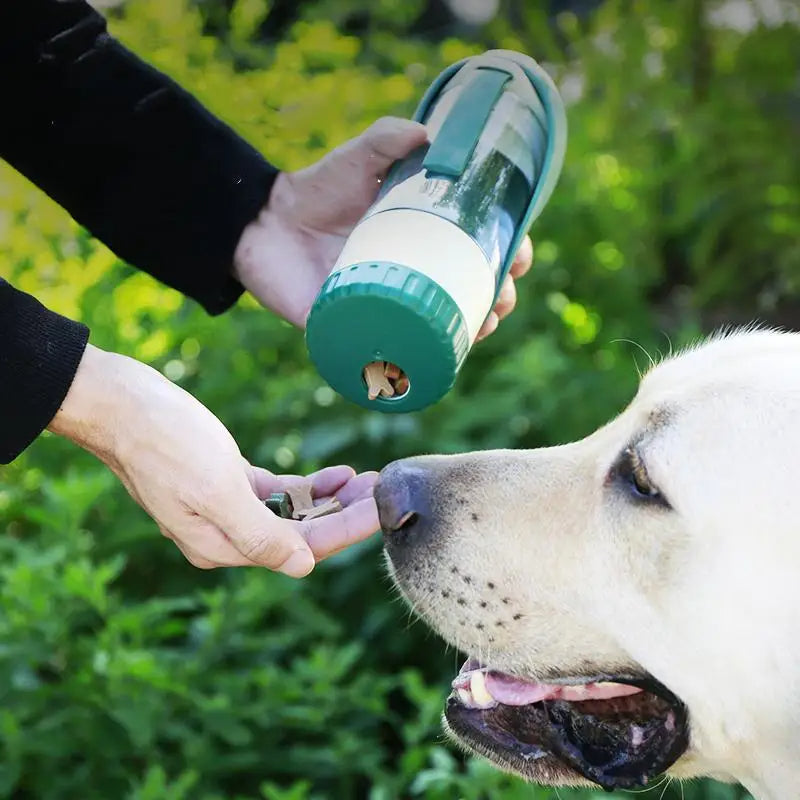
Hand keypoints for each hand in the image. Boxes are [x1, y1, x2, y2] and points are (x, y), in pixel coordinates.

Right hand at [48, 345, 379, 576]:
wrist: (118, 403)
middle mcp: (225, 535)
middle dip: (346, 514)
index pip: (301, 548)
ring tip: (369, 479)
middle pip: (302, 534)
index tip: (384, 509)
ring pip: (294, 513)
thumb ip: (259, 533)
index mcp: (222, 545)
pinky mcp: (224, 482)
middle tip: (385, 490)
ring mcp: (225, 508)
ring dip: (332, 498)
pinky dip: (308, 485)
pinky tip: (337, 473)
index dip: (348, 530)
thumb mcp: (215, 489)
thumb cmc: (164, 441)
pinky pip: (277, 493)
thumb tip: (303, 567)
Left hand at [233, 117, 533, 338]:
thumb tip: (428, 133)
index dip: (507, 256)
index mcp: (421, 240)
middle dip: (496, 299)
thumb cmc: (314, 193)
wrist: (260, 226)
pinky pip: (396, 359)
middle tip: (501, 296)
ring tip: (484, 325)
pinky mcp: (358, 334)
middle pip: (467, 295)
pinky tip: (446, 362)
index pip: (476, 252)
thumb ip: (387, 139)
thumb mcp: (357, 160)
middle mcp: (411, 278)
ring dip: (472, 332)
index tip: (520, 257)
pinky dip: (422, 365)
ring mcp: (387, 309)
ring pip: (441, 330)